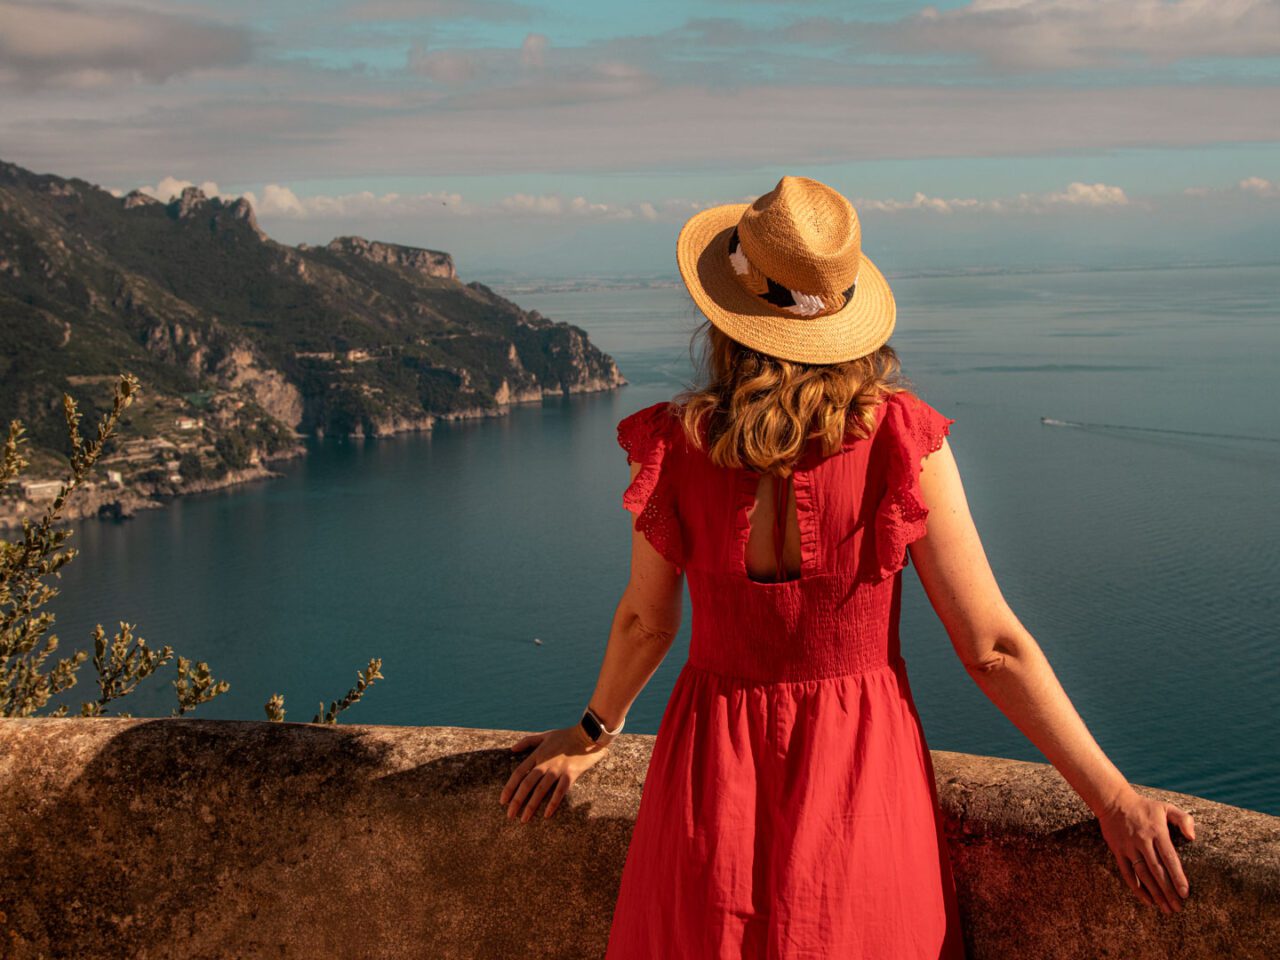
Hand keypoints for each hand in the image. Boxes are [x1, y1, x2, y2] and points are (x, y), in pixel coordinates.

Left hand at [500, 725, 609, 822]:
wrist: (588, 734)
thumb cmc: (566, 735)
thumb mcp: (545, 735)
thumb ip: (527, 741)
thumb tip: (512, 749)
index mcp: (537, 754)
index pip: (519, 773)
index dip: (509, 787)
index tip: (503, 801)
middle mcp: (545, 763)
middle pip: (527, 784)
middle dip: (517, 800)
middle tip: (510, 815)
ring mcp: (558, 769)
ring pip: (540, 790)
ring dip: (531, 805)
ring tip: (524, 819)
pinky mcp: (571, 774)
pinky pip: (560, 792)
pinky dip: (553, 803)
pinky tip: (547, 815)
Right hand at [1096, 785, 1195, 914]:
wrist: (1113, 801)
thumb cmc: (1144, 807)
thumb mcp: (1166, 807)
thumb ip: (1183, 819)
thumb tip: (1192, 837)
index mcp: (1157, 831)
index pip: (1169, 858)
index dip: (1177, 876)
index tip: (1185, 893)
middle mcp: (1143, 841)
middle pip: (1157, 870)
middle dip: (1168, 891)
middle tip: (1177, 908)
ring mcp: (1129, 847)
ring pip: (1143, 874)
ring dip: (1154, 893)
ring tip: (1165, 908)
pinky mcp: (1118, 851)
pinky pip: (1127, 873)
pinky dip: (1136, 888)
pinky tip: (1147, 900)